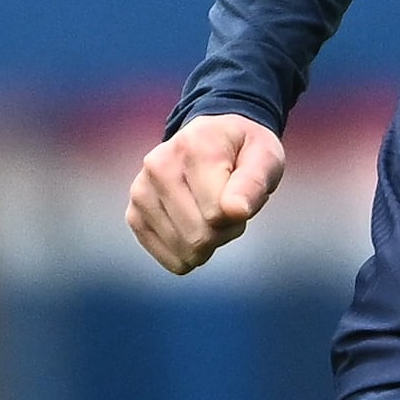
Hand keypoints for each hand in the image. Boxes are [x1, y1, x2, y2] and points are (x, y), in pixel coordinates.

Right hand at [126, 115, 288, 274]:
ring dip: (207, 242)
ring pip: (185, 251)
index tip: (241, 194)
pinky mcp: (134, 215)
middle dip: (223, 231)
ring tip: (210, 211)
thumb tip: (235, 211)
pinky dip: (189, 253)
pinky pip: (170, 260)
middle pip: (199, 237)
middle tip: (227, 205)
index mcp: (193, 147)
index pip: (217, 214)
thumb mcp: (265, 157)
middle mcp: (158, 166)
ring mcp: (141, 191)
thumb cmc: (242, 152)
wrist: (211, 139)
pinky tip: (192, 225)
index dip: (238, 216)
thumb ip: (254, 182)